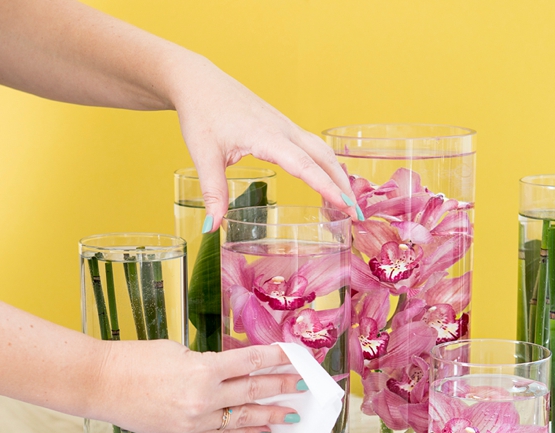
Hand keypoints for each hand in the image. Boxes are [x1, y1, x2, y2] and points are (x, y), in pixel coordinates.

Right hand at [99, 340, 302, 432]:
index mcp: (203, 369)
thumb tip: (237, 369)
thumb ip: (211, 363)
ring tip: (292, 416)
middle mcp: (204, 398)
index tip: (296, 356)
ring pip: (243, 418)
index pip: (251, 361)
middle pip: (254, 391)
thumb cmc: (136, 361)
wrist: (101, 385)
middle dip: (283, 387)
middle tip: (304, 386)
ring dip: (270, 416)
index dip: (277, 358)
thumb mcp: (180, 351)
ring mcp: (196, 421)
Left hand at [170, 54, 357, 229]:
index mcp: (266, 136)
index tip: (344, 206)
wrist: (199, 82)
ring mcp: (286, 126)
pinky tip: (328, 181)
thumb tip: (212, 228)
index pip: (304, 165)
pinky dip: (327, 166)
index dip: (326, 187)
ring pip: (323, 151)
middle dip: (343, 186)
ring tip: (346, 204)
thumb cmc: (202, 114)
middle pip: (324, 158)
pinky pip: (313, 147)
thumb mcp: (203, 155)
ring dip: (338, 176)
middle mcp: (283, 129)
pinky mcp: (283, 126)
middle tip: (354, 215)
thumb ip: (212, 192)